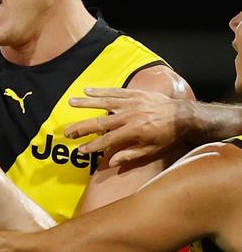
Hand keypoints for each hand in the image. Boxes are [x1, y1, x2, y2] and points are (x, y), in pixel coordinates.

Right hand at [65, 87, 191, 167]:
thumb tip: (111, 161)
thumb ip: (131, 155)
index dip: (92, 145)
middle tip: (67, 131)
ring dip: (86, 103)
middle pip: (100, 122)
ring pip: (104, 102)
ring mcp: (131, 103)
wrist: (184, 116)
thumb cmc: (168, 136)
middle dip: (82, 127)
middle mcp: (129, 116)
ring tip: (70, 102)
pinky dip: (100, 90)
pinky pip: (115, 91)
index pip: (107, 140)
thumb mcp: (152, 150)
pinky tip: (87, 90)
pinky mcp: (134, 94)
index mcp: (134, 131)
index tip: (80, 149)